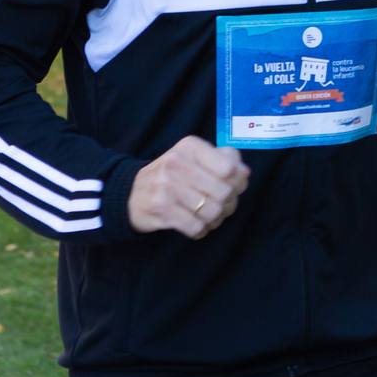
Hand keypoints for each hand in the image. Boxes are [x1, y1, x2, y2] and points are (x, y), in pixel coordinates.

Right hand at [126, 136, 249, 237]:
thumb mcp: (195, 158)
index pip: (230, 168)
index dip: (238, 182)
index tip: (232, 187)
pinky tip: (196, 225)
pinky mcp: (160, 209)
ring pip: (212, 211)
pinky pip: (197, 226)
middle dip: (228, 204)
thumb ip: (224, 160)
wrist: (132, 194)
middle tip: (222, 206)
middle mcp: (176, 163)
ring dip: (215, 219)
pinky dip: (201, 230)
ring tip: (208, 216)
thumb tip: (244, 172)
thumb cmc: (173, 176)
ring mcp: (166, 186)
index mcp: (190, 147)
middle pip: (224, 192)